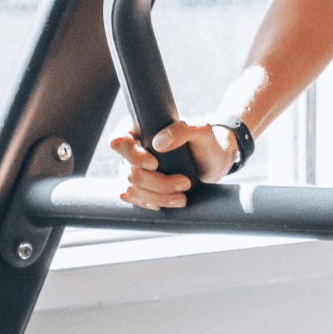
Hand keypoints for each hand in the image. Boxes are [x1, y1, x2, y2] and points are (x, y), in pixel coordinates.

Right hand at [108, 119, 236, 209]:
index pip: (119, 140)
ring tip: (181, 198)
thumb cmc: (206, 143)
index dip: (132, 155)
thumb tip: (158, 143)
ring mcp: (133, 170)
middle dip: (158, 182)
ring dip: (158, 197)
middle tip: (185, 183)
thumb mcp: (202, 132)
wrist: (213, 163)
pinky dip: (153, 203)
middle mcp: (133, 150)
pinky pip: (135, 200)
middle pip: (130, 172)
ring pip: (132, 189)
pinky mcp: (139, 186)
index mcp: (142, 130)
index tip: (154, 163)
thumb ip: (183, 130)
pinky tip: (170, 201)